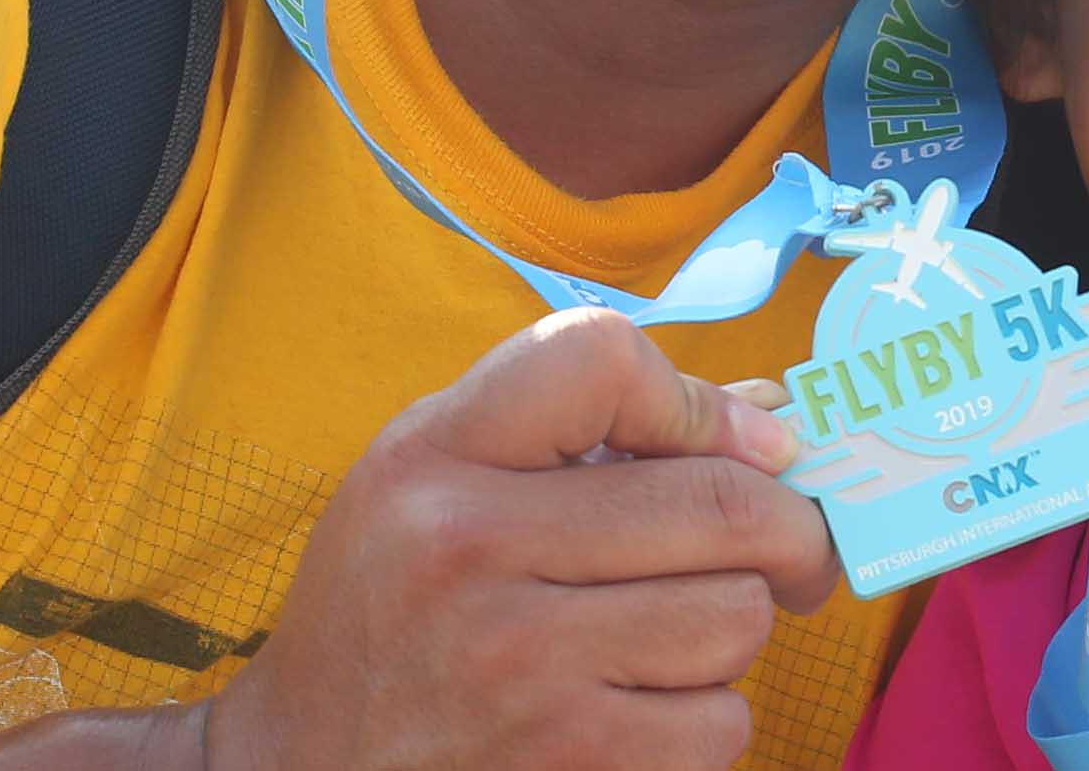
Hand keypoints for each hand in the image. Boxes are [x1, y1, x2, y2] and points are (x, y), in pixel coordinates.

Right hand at [204, 306, 839, 770]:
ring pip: (737, 619)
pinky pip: (721, 724)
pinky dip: (704, 722)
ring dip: (729, 633)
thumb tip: (768, 418)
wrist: (297, 768)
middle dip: (788, 529)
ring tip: (663, 640)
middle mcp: (470, 548)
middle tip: (791, 550)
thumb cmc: (392, 608)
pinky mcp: (568, 763)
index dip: (702, 401)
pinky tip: (638, 712)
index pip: (603, 359)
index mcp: (435, 456)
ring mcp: (521, 667)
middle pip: (727, 505)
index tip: (743, 446)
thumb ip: (582, 428)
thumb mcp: (438, 481)